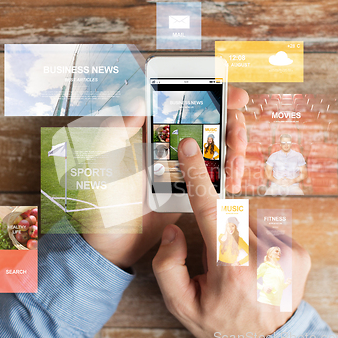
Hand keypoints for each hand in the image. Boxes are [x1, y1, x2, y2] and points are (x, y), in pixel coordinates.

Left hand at [83, 85, 248, 268]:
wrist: (112, 241)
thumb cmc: (101, 200)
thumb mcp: (101, 160)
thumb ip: (115, 128)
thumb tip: (138, 100)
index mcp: (150, 132)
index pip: (185, 105)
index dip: (212, 96)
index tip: (234, 96)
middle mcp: (170, 146)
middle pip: (210, 124)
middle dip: (231, 125)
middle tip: (236, 135)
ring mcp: (183, 168)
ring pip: (218, 149)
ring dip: (234, 151)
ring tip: (235, 164)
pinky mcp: (191, 190)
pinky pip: (215, 177)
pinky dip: (229, 176)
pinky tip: (233, 181)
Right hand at [152, 138, 310, 337]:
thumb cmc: (222, 323)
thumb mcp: (182, 305)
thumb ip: (168, 266)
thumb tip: (175, 229)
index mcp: (231, 268)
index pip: (209, 210)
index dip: (196, 176)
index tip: (189, 148)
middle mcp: (263, 255)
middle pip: (229, 216)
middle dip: (218, 230)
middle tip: (221, 262)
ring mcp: (286, 252)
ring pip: (248, 221)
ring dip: (237, 236)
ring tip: (241, 269)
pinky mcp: (299, 252)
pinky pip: (267, 229)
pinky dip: (256, 241)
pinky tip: (256, 266)